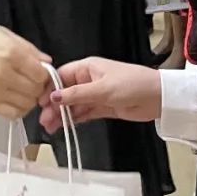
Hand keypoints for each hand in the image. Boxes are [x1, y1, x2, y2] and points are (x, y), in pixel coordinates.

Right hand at [0, 23, 50, 119]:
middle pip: (36, 90)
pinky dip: (19, 109)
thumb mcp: (4, 33)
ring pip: (27, 104)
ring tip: (23, 88)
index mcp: (12, 54)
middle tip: (32, 79)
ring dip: (30, 98)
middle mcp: (5, 74)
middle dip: (39, 86)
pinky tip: (15, 98)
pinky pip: (12, 113)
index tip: (40, 70)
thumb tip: (47, 61)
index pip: (41, 74)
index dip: (45, 73)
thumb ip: (28, 48)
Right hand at [37, 57, 160, 133]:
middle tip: (43, 119)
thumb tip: (53, 97)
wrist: (159, 98)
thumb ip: (77, 95)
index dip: (49, 88)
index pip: (62, 76)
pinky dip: (73, 120)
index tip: (38, 101)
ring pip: (73, 105)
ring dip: (61, 115)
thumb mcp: (103, 89)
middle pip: (65, 92)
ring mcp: (95, 95)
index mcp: (88, 68)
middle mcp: (89, 80)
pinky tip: (63, 127)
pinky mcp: (102, 108)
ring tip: (49, 127)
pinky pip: (83, 113)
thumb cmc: (133, 84)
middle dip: (53, 105)